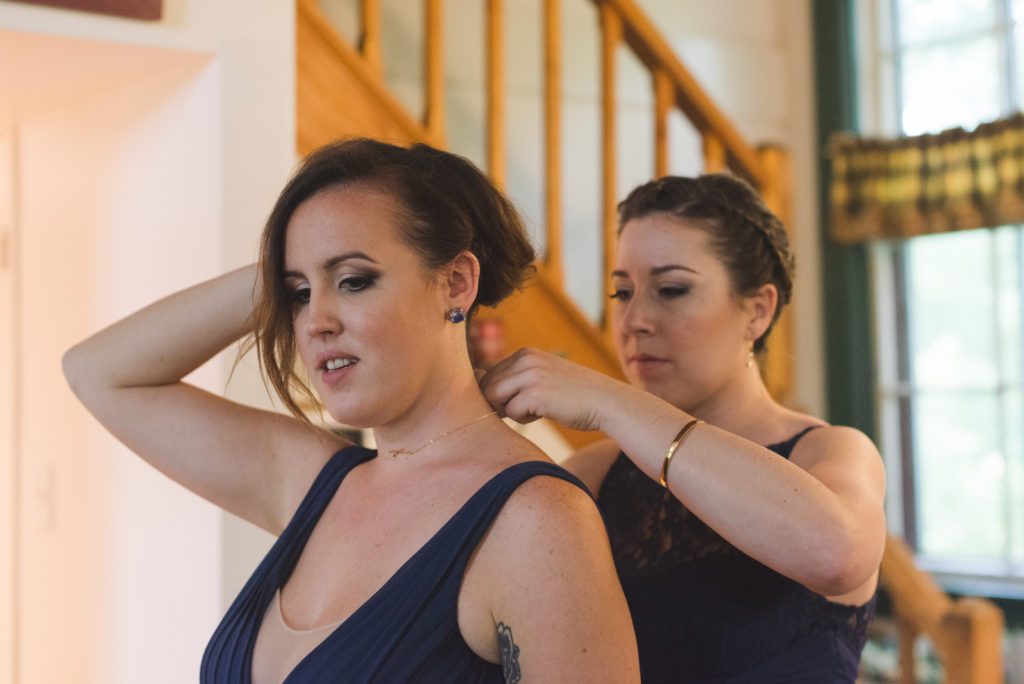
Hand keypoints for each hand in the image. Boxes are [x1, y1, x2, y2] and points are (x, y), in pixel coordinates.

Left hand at [478, 347, 619, 431]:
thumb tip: (477, 385)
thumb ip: (514, 379)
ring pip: (495, 399)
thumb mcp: (542, 377)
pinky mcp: (535, 393)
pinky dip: (525, 419)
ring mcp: (529, 374)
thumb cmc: (572, 395)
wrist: (605, 401)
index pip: (490, 375)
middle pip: (487, 387)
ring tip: (537, 409)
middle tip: (528, 408)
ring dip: (512, 410)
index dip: (500, 395)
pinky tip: (547, 412)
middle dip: (501, 403)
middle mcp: (524, 359)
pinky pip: (512, 413)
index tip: (522, 401)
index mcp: (524, 353)